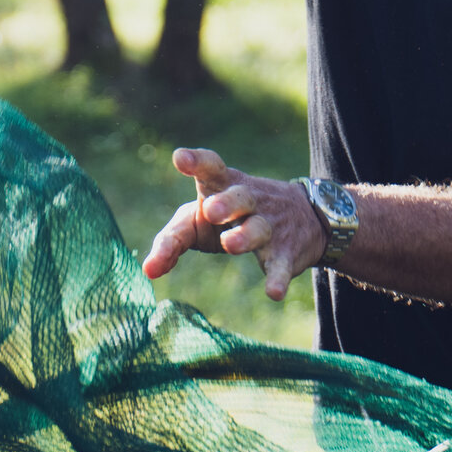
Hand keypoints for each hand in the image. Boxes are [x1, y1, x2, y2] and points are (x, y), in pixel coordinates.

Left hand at [141, 147, 328, 302]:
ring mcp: (268, 225)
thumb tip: (147, 270)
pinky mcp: (284, 252)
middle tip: (210, 211)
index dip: (196, 161)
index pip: (210, 168)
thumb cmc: (231, 217)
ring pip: (258, 227)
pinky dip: (277, 278)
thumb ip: (172, 239)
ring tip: (230, 245)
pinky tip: (273, 293)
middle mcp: (247, 200)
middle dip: (226, 202)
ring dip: (245, 235)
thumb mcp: (199, 220)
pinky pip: (280, 265)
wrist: (304, 217)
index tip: (180, 158)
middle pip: (238, 196)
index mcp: (222, 185)